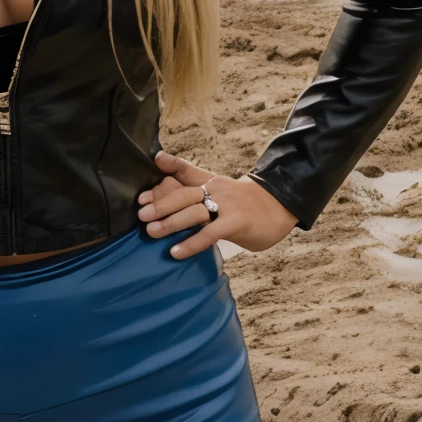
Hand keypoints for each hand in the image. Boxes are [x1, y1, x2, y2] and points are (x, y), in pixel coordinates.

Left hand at [137, 151, 296, 258]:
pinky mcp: (236, 223)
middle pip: (184, 194)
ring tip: (151, 231)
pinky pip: (209, 233)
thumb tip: (166, 209)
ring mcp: (227, 206)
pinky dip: (191, 243)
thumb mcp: (222, 195)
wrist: (280, 207)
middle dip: (161, 203)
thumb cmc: (245, 206)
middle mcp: (216, 190)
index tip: (147, 180)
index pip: (186, 172)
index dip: (167, 169)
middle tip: (141, 213)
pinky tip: (176, 252)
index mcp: (211, 182)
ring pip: (194, 212)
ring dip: (171, 222)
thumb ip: (199, 198)